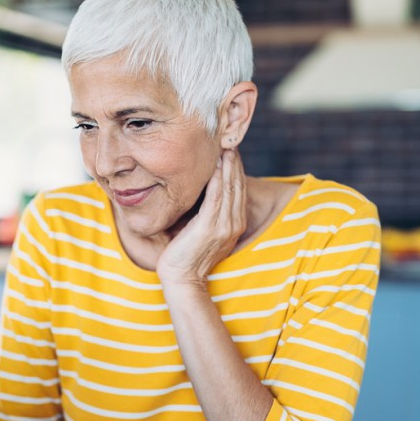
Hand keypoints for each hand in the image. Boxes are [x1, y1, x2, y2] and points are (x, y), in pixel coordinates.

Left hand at [156, 148, 247, 286]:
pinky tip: (216, 166)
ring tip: (225, 148)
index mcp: (233, 225)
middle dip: (234, 163)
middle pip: (237, 187)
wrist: (181, 279)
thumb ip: (204, 213)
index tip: (230, 151)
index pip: (238, 191)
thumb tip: (197, 193)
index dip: (236, 170)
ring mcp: (224, 227)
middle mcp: (233, 224)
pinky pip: (217, 198)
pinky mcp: (210, 228)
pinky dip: (218, 180)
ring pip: (230, 189)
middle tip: (230, 142)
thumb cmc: (185, 255)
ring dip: (228, 167)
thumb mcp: (199, 230)